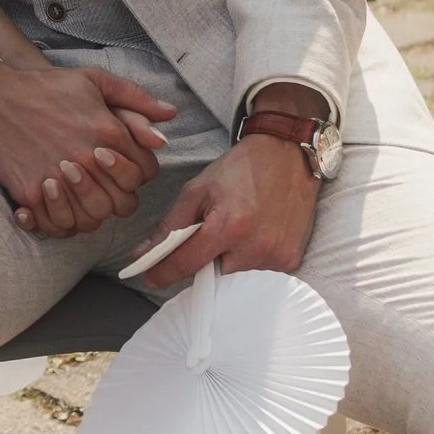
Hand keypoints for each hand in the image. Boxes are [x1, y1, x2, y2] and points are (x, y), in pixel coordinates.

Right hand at [0, 60, 175, 234]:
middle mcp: (86, 157)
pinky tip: (59, 207)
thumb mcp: (93, 80)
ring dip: (91, 212)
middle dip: (117, 197)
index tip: (118, 166)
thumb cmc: (44, 87)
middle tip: (101, 185)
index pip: (144, 173)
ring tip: (80, 196)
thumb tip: (170, 115)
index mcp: (107, 130)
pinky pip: (57, 226)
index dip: (137, 174)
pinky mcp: (31, 191)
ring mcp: (58, 178)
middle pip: (122, 203)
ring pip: (93, 219)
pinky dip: (61, 224)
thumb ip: (136, 98)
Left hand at [135, 133, 320, 289]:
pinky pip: (258, 274)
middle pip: (211, 274)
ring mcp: (275, 257)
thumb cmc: (239, 170)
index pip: (186, 265)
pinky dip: (250, 260)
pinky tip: (255, 235)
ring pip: (235, 277)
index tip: (150, 277)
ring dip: (228, 261)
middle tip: (209, 236)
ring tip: (236, 232)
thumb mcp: (197, 190)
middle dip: (202, 261)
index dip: (163, 273)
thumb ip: (170, 226)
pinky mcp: (290, 260)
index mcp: (227, 226)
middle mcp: (254, 247)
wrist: (287, 156)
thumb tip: (143, 255)